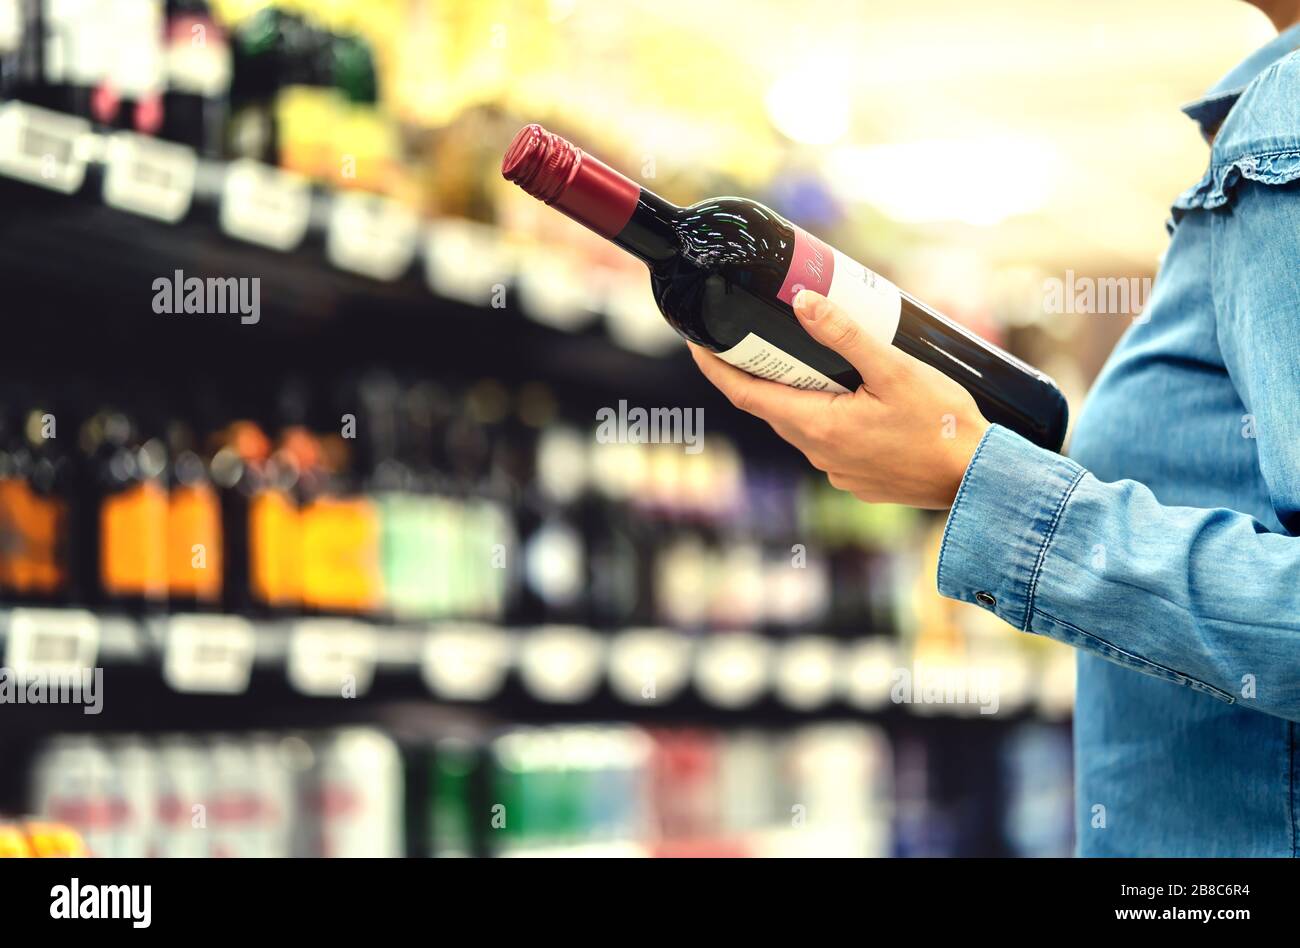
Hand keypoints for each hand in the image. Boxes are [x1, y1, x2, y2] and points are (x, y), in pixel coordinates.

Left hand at [689, 289, 989, 508]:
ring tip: (810, 358)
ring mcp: (837, 471)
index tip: (697, 345)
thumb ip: (846, 336)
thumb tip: (802, 304)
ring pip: (802, 424)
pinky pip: (828, 441)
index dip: (716, 369)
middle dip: (761, 373)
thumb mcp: (895, 370)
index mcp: (819, 426)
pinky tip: (852, 395)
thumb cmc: (943, 426)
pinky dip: (827, 415)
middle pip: (773, 408)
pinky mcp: (857, 479)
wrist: (978, 481)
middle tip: (757, 335)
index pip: (746, 396)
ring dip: (798, 394)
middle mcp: (819, 453)